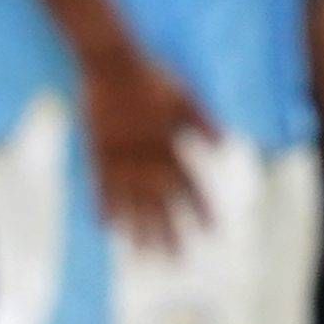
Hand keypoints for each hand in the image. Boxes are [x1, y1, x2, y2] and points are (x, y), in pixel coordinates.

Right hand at [79, 43, 214, 252]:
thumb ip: (203, 123)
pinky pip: (101, 186)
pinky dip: (104, 206)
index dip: (201, 208)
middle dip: (169, 232)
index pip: (189, 184)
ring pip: (131, 201)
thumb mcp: (185, 96)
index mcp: (169, 145)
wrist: (111, 64)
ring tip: (143, 255)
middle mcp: (146, 157)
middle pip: (160, 202)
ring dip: (138, 229)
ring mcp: (120, 157)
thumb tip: (225, 146)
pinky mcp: (98, 152)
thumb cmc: (151, 77)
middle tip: (176, 260)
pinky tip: (106, 225)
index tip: (212, 232)